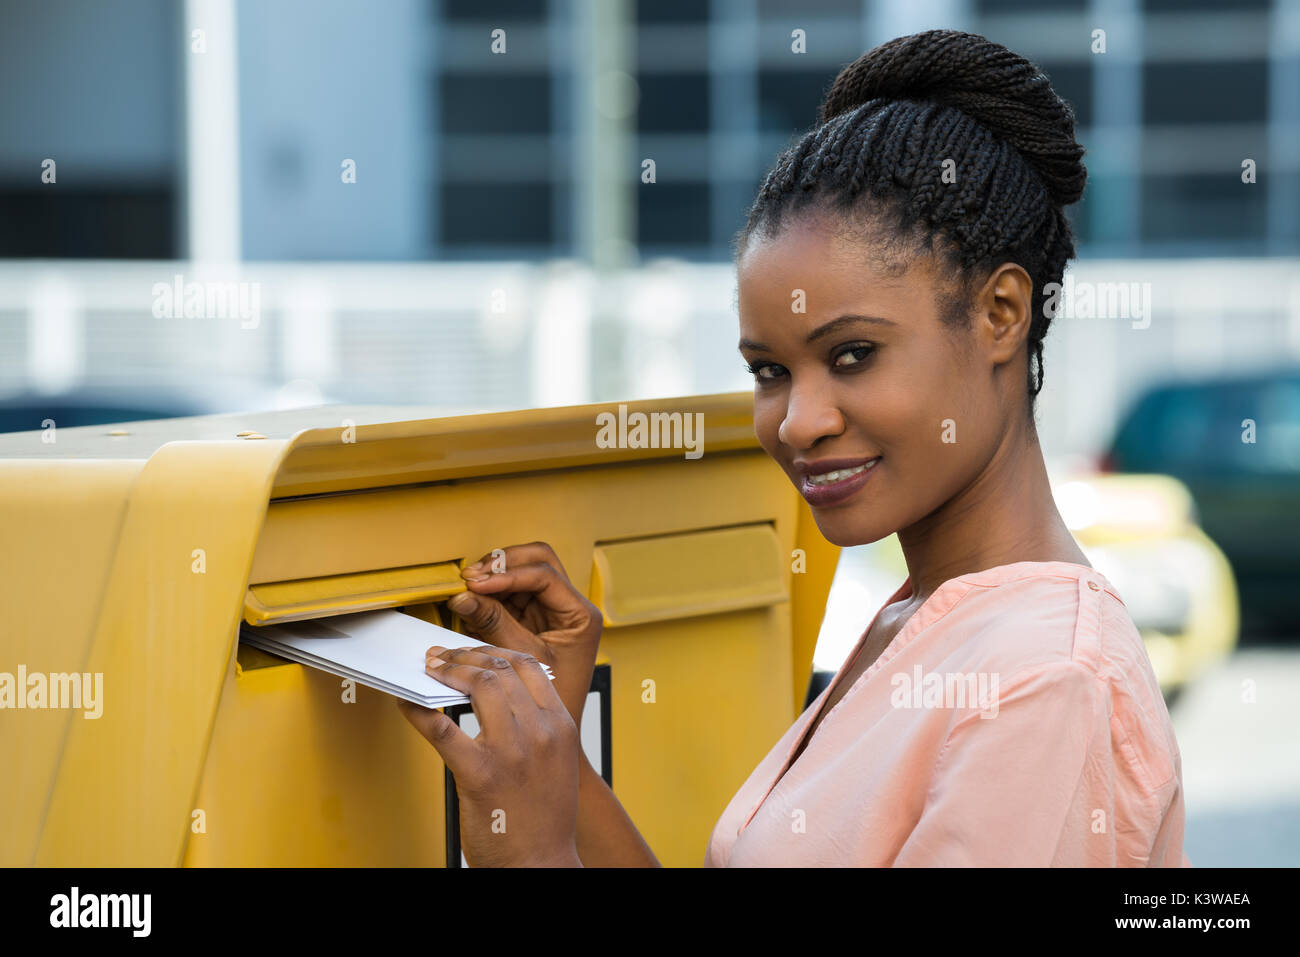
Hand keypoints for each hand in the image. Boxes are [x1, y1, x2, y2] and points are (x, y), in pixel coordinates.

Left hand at [398, 643, 581, 867]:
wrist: (540, 865)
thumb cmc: (545, 820)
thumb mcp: (557, 763)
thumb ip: (538, 727)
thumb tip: (502, 697)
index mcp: (561, 727)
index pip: (530, 666)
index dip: (496, 651)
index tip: (475, 651)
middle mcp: (540, 733)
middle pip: (501, 670)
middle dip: (466, 656)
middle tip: (443, 656)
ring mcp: (511, 752)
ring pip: (479, 686)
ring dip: (448, 671)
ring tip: (431, 669)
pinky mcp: (479, 774)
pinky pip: (442, 729)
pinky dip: (419, 711)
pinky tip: (408, 703)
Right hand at [447, 542, 602, 726]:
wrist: (553, 758)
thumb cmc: (548, 710)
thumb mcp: (521, 661)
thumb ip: (493, 625)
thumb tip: (462, 596)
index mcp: (580, 617)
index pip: (544, 575)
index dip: (507, 574)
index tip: (477, 582)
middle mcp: (569, 609)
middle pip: (536, 562)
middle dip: (501, 564)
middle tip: (470, 576)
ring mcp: (551, 614)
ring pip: (521, 575)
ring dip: (493, 577)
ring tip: (465, 588)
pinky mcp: (533, 624)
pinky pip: (510, 597)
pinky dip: (490, 596)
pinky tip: (470, 603)